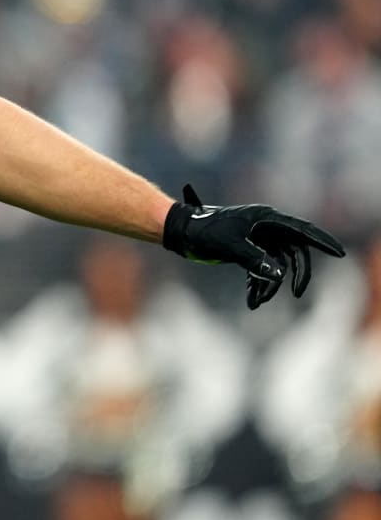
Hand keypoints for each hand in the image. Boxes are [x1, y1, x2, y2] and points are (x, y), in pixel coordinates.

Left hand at [162, 184, 344, 309]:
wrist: (181, 231)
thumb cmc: (204, 232)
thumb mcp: (229, 246)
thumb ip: (254, 259)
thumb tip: (278, 274)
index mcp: (265, 218)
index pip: (301, 230)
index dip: (321, 241)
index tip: (339, 253)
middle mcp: (266, 226)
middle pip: (294, 251)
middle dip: (296, 273)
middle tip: (296, 293)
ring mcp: (259, 238)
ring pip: (278, 264)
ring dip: (270, 284)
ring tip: (257, 300)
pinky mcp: (249, 249)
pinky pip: (263, 268)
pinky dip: (259, 283)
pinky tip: (251, 299)